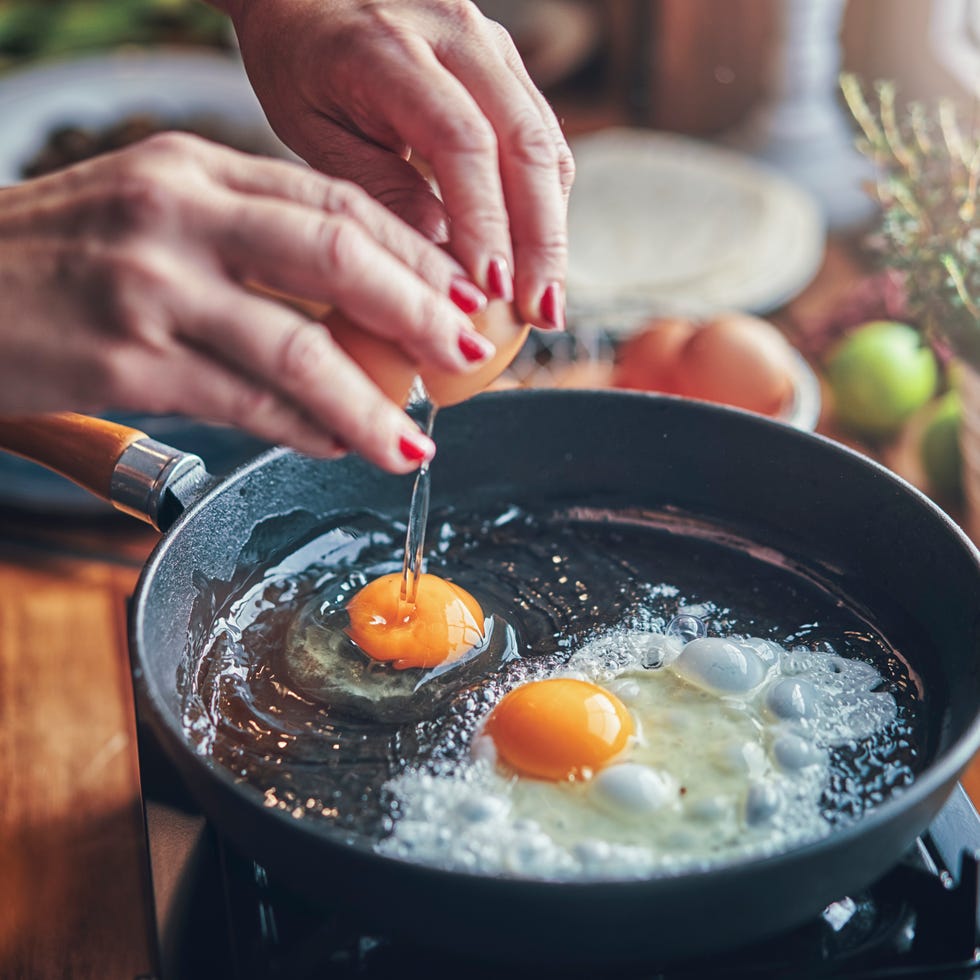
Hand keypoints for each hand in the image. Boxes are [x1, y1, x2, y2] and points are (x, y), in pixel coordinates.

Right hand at [0, 133, 495, 471]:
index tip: (464, 295)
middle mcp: (178, 214)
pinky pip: (244, 403)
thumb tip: (356, 302)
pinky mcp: (126, 364)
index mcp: (197, 168)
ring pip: (297, 347)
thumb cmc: (63, 255)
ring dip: (370, 403)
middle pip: (336, 258)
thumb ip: (250, 238)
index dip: (416, 254)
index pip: (337, 203)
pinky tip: (335, 444)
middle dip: (420, 312)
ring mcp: (150, 287)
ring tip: (413, 441)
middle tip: (467, 355)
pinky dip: (302, 430)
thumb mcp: (158, 211)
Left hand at [219, 0, 574, 329]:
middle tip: (542, 312)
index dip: (486, 222)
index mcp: (391, 48)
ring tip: (546, 298)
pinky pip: (541, 139)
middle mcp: (456, 33)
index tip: (491, 291)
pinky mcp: (506, 64)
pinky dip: (543, 202)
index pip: (463, 142)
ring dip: (552, 229)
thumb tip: (443, 259)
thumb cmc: (298, 63)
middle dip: (541, 240)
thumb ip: (378, 187)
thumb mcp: (314, 130)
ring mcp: (490, 44)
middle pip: (525, 144)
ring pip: (546, 144)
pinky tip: (535, 255)